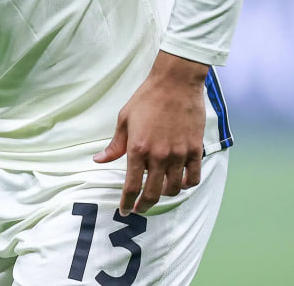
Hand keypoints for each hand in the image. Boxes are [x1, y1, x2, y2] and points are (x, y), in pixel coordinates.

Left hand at [93, 51, 207, 215]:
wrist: (175, 83)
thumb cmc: (146, 99)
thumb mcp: (124, 120)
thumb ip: (115, 145)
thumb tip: (99, 160)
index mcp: (138, 148)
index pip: (131, 185)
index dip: (127, 202)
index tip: (125, 210)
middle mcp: (159, 156)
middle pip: (152, 193)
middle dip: (144, 205)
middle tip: (140, 208)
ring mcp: (179, 154)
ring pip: (174, 188)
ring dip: (165, 193)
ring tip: (159, 190)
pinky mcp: (195, 150)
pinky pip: (194, 177)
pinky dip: (186, 184)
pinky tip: (180, 182)